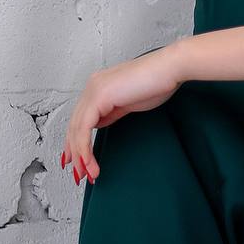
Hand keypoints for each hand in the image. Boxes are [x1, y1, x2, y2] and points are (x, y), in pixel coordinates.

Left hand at [60, 44, 183, 185]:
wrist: (169, 69)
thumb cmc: (158, 83)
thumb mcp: (130, 103)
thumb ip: (112, 112)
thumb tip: (100, 123)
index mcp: (98, 86)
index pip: (80, 118)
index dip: (76, 141)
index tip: (78, 160)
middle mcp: (92, 86)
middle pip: (74, 125)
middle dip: (74, 152)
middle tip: (79, 173)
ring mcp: (93, 90)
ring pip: (76, 129)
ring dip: (80, 156)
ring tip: (87, 174)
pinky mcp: (99, 97)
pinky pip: (84, 128)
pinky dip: (85, 148)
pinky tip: (90, 163)